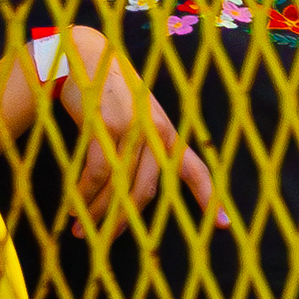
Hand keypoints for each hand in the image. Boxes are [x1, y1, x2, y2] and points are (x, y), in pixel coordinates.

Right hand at [38, 27, 225, 233]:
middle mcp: (156, 132)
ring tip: (78, 227)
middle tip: (103, 242)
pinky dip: (83, 194)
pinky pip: (97, 173)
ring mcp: (133, 129)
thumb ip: (147, 146)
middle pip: (145, 192)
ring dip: (96, 212)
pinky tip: (74, 206)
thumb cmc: (112, 91)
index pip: (195, 168)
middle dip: (122, 223)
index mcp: (168, 132)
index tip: (224, 225)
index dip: (210, 198)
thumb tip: (138, 192)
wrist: (86, 55)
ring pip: (118, 186)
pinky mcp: (107, 126)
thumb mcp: (139, 116)